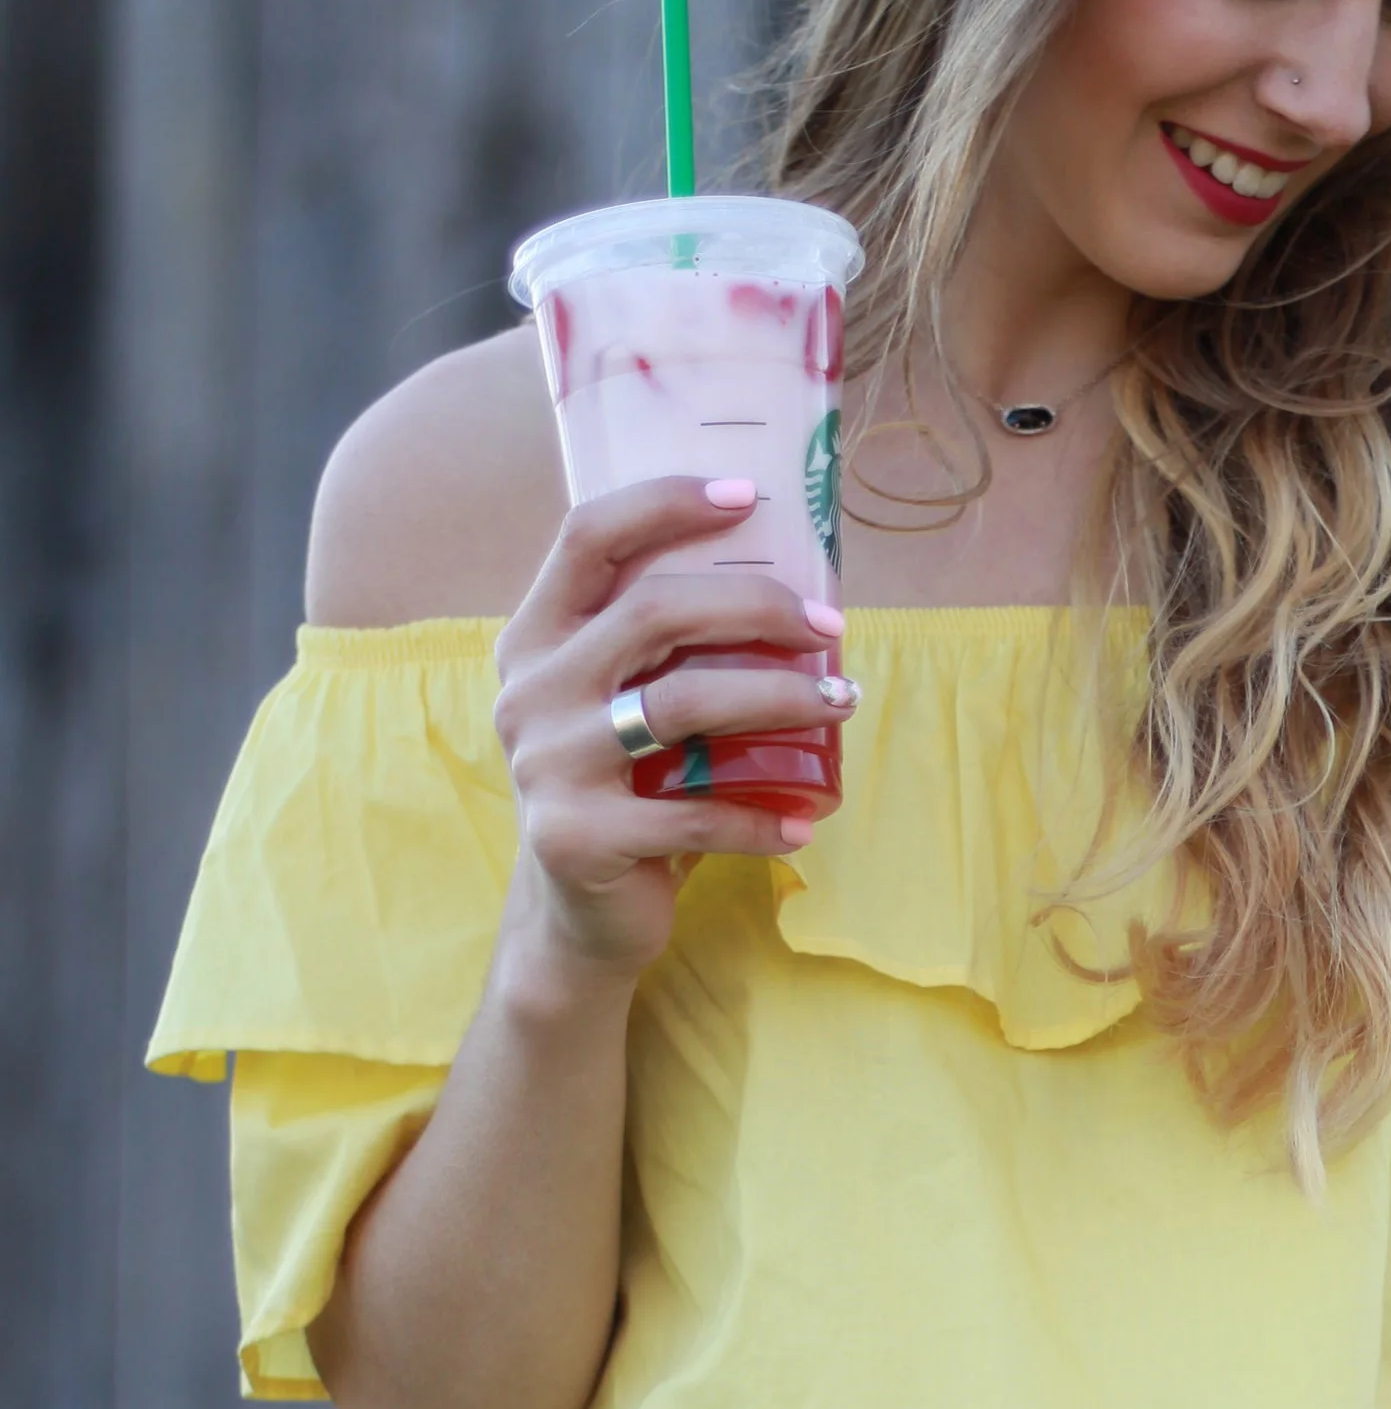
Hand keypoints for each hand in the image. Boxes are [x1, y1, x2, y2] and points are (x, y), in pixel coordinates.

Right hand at [491, 477, 853, 983]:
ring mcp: (547, 764)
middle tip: (829, 626)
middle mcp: (532, 690)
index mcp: (538, 638)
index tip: (749, 495)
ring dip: (782, 698)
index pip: (589, 538)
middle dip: (758, 606)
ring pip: (684, 704)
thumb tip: (796, 589)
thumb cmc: (629, 788)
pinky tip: (807, 821)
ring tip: (841, 701)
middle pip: (655, 610)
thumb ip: (669, 650)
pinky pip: (696, 816)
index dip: (665, 503)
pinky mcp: (577, 836)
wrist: (579, 913)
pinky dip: (764, 820)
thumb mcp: (630, 705)